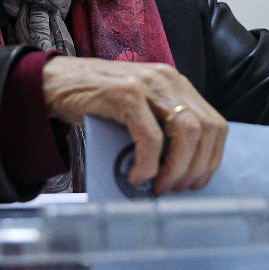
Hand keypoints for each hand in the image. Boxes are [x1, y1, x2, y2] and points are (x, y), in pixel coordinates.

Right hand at [42, 57, 226, 194]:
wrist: (53, 82)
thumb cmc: (94, 100)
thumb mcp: (138, 108)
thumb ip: (160, 127)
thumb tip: (178, 170)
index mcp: (175, 84)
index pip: (215, 124)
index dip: (211, 159)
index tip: (196, 182)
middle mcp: (167, 80)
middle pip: (205, 129)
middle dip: (196, 168)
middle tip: (175, 189)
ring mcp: (146, 85)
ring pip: (185, 132)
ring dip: (176, 168)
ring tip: (157, 186)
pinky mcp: (124, 94)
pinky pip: (150, 136)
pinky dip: (148, 163)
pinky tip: (136, 175)